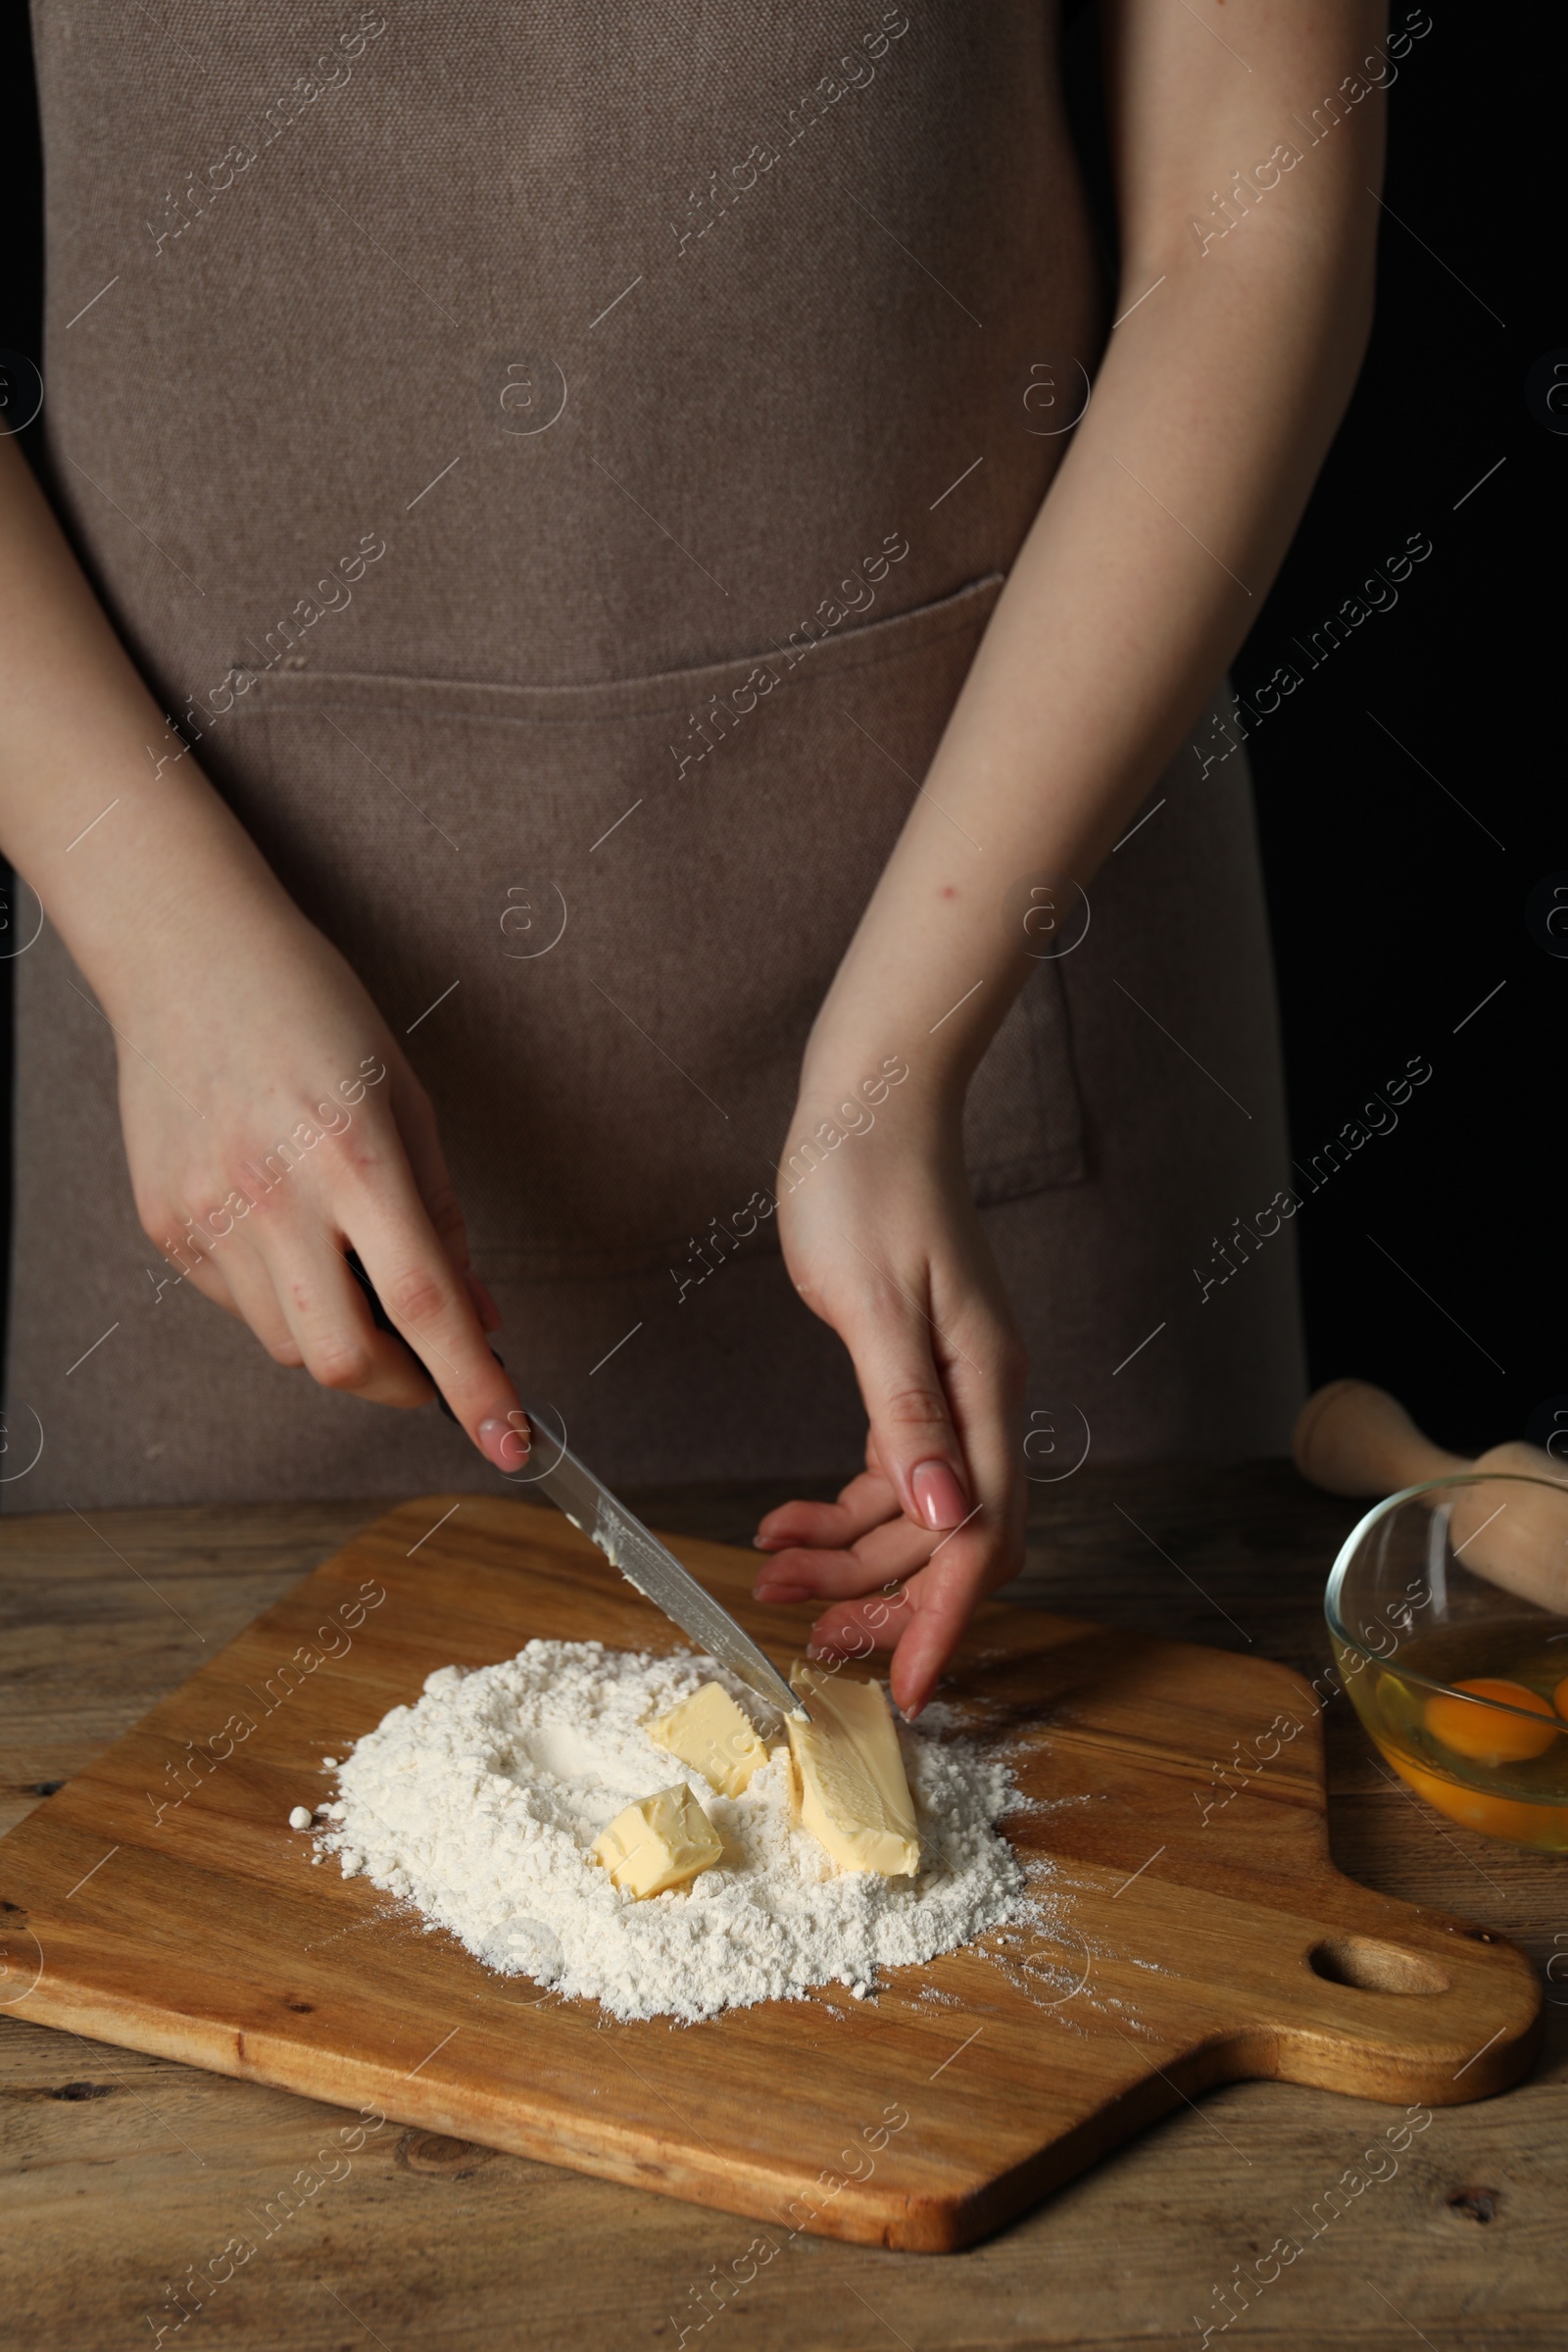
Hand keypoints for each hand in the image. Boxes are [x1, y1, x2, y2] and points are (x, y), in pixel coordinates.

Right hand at [108, 882, 528, 1470]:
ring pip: (289, 1345)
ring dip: (343, 1340)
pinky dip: (284, 1299)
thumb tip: (483, 1318)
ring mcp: (209, 1214)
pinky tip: (289, 1235)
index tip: (513, 1444)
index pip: (427, 1305)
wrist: (189, 959)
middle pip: (346, 1358)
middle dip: (405, 1387)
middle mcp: (275, 1194)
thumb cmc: (315, 1016)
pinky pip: (239, 1307)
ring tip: (352, 1269)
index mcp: (355, 1154)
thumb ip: (444, 1220)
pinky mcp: (164, 1225)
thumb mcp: (407, 1103)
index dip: (476, 1387)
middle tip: (432, 1363)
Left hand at [753, 1078, 1025, 1714]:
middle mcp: (981, 1400)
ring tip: (773, 1568)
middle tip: (805, 1632)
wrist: (870, 1104)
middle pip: (952, 1541)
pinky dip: (844, 1508)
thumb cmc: (869, 1185)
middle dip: (884, 1599)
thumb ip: (906, 1415)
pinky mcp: (913, 1374)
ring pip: (916, 1515)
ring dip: (851, 1557)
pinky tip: (790, 1519)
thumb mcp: (875, 1304)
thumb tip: (941, 1514)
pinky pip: (892, 1471)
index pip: (981, 1536)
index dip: (943, 1620)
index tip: (904, 1688)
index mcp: (984, 1388)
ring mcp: (950, 1389)